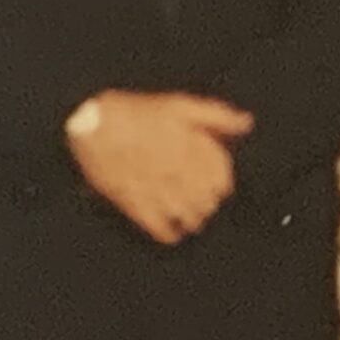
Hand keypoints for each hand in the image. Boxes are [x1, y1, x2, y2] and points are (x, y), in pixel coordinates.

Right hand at [67, 91, 252, 244]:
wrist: (93, 123)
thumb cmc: (136, 111)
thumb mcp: (180, 105)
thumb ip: (217, 115)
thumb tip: (246, 123)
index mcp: (193, 150)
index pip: (223, 180)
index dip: (222, 182)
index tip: (216, 181)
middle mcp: (179, 173)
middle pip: (209, 203)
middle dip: (208, 201)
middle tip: (198, 196)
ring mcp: (158, 192)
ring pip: (191, 220)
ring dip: (192, 217)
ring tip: (186, 212)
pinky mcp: (136, 206)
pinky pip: (163, 232)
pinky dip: (171, 234)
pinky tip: (171, 228)